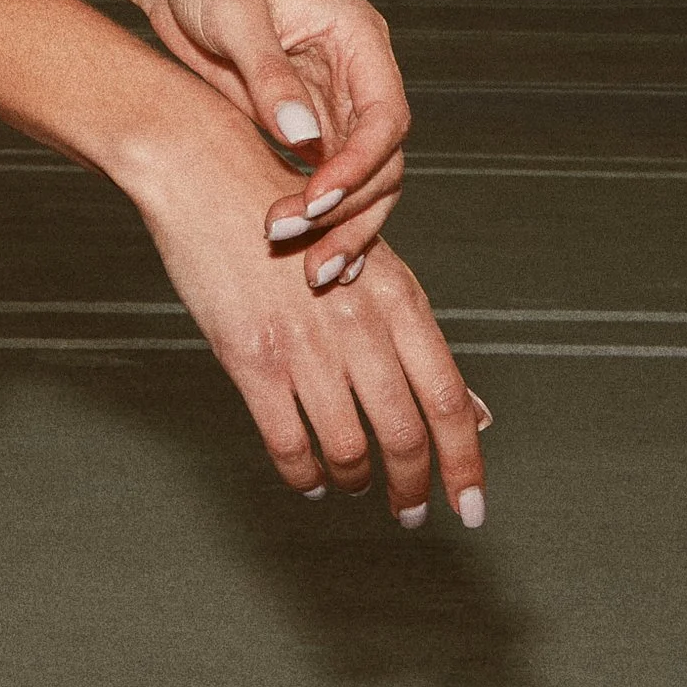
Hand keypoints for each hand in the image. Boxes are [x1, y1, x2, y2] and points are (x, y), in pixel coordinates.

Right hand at [131, 106, 489, 525]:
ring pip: (347, 445)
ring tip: (355, 487)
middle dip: (413, 487)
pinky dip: (303, 473)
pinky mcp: (251, 357)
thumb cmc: (295, 220)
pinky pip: (288, 442)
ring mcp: (304, 343)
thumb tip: (476, 416)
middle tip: (410, 513)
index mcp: (397, 298)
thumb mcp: (372, 269)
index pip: (447, 399)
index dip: (465, 463)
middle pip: (404, 432)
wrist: (210, 173)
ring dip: (357, 480)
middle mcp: (358, 324)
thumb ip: (421, 343)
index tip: (473, 509)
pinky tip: (308, 479)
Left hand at [139, 0, 407, 292]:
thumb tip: (302, 139)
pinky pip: (326, 181)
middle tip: (300, 245)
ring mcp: (330, 102)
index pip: (384, 116)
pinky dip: (322, 219)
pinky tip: (311, 258)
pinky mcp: (299, 124)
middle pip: (383, 160)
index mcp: (356, 36)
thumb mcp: (234, 15)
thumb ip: (269, 76)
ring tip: (307, 268)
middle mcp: (355, 73)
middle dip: (350, 209)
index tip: (317, 201)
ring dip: (339, 225)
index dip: (359, 166)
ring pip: (361, 181)